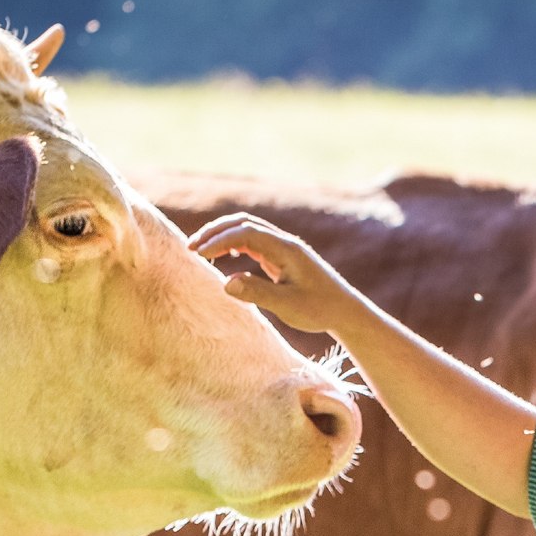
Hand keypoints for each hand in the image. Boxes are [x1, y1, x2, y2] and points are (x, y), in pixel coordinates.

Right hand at [188, 212, 369, 333]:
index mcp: (286, 249)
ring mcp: (283, 249)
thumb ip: (257, 293)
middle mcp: (284, 244)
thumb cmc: (320, 310)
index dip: (219, 240)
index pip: (245, 233)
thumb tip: (225, 282)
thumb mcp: (288, 306)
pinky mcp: (282, 259)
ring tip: (200, 252)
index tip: (197, 254)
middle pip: (243, 223)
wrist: (345, 312)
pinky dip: (233, 245)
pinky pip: (253, 243)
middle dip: (215, 232)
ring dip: (223, 237)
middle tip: (190, 248)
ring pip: (247, 231)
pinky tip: (224, 258)